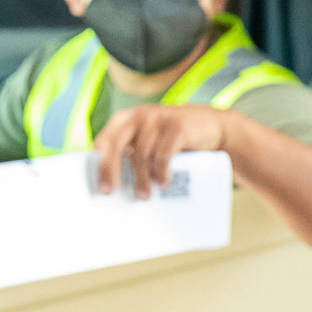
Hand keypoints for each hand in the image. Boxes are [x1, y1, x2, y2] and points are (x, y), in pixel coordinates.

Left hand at [90, 105, 236, 197]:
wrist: (212, 126)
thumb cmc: (174, 139)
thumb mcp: (150, 139)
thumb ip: (133, 151)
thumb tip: (114, 184)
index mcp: (127, 119)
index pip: (104, 140)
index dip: (99, 163)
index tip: (99, 186)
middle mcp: (140, 115)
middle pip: (116, 145)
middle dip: (110, 170)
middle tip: (110, 192)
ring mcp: (158, 119)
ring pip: (141, 154)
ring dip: (142, 178)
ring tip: (145, 196)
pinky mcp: (177, 127)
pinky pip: (163, 154)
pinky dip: (161, 171)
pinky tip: (162, 183)